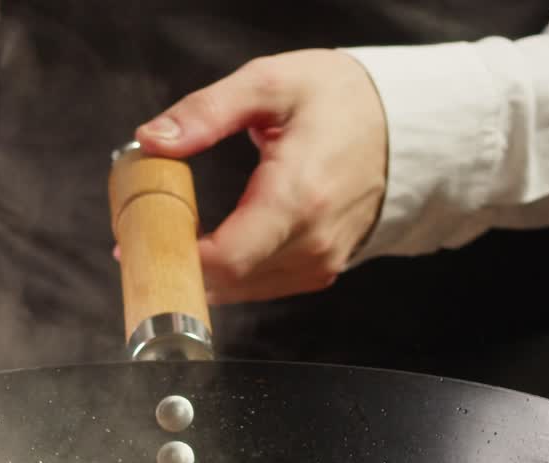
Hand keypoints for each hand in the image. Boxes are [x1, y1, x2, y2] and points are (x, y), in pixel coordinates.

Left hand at [132, 49, 387, 303]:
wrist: (407, 125)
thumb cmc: (343, 102)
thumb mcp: (270, 84)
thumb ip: (207, 112)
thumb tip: (154, 139)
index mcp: (299, 196)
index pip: (227, 258)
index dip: (176, 258)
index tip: (140, 240)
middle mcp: (313, 240)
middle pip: (228, 281)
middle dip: (179, 263)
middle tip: (142, 234)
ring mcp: (321, 261)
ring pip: (243, 291)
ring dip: (202, 272)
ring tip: (172, 235)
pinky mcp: (322, 270)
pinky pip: (265, 287)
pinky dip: (232, 274)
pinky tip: (212, 246)